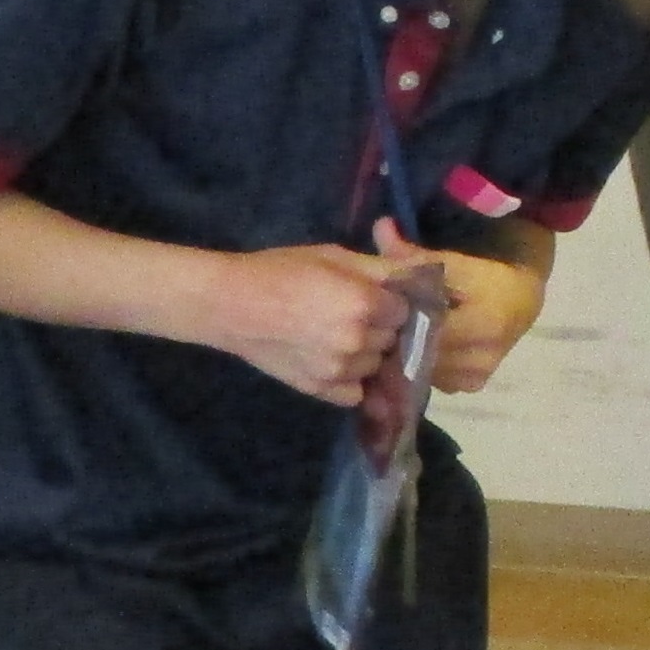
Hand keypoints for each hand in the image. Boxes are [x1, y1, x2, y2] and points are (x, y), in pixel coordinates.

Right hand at [196, 243, 410, 405]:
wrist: (230, 305)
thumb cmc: (279, 271)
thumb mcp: (332, 256)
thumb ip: (380, 267)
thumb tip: (419, 275)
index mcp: (364, 304)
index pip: (405, 310)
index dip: (389, 301)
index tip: (370, 296)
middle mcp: (358, 341)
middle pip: (392, 339)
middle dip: (380, 327)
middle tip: (348, 314)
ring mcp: (339, 370)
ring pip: (376, 366)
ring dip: (366, 354)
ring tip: (336, 337)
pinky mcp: (320, 390)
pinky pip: (355, 393)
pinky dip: (351, 380)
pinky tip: (333, 361)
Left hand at [370, 221, 543, 394]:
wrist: (522, 301)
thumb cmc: (485, 277)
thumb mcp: (451, 262)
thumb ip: (412, 254)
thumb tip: (380, 227)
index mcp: (483, 322)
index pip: (425, 328)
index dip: (397, 321)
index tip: (378, 313)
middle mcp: (482, 356)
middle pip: (422, 354)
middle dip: (397, 341)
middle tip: (377, 327)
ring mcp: (476, 375)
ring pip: (425, 371)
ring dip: (407, 357)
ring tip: (393, 338)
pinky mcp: (473, 385)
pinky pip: (435, 380)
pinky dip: (422, 367)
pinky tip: (415, 351)